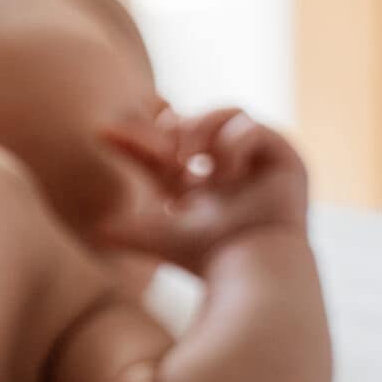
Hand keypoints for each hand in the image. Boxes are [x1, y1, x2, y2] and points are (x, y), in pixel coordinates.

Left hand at [100, 107, 310, 271]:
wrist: (249, 268)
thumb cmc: (205, 257)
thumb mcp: (155, 234)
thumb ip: (126, 229)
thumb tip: (94, 231)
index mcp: (201, 184)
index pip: (167, 143)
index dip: (141, 132)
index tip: (107, 132)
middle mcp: (231, 170)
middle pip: (199, 120)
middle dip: (178, 127)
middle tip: (167, 153)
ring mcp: (261, 162)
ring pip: (229, 112)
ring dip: (203, 129)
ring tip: (191, 158)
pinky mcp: (287, 160)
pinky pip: (254, 127)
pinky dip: (234, 145)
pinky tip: (227, 174)